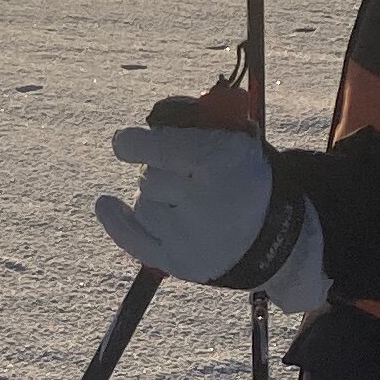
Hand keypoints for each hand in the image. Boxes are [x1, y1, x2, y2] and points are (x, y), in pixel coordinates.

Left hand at [95, 124, 328, 311]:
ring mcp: (189, 237)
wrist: (274, 239)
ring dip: (154, 198)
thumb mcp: (238, 139)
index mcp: (220, 162)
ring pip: (142, 205)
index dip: (134, 143)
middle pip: (148, 177)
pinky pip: (132, 239)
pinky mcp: (178, 263)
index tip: (124, 143)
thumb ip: (201, 120)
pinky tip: (106, 203)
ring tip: (183, 202)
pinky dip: (116, 221)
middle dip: (160, 172)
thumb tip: (156, 117)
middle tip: (185, 178)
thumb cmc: (248, 179)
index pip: (159, 147)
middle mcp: (203, 201)